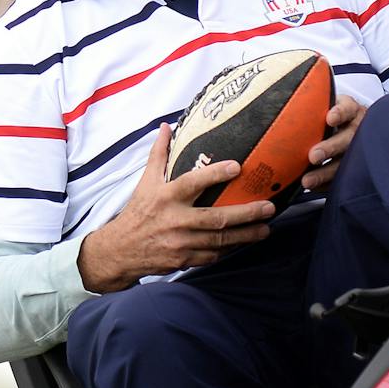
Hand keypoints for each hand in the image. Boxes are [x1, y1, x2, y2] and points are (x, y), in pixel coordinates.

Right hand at [77, 123, 275, 292]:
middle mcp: (174, 220)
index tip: (237, 166)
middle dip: (245, 214)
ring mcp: (180, 242)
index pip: (192, 183)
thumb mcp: (145, 181)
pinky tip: (245, 242)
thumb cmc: (138, 211)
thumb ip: (159, 154)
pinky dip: (229, 249)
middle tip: (268, 207)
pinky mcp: (183, 260)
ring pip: (219, 240)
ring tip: (266, 228)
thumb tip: (166, 127)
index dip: (214, 174)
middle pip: (215, 218)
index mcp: (165, 197)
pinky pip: (212, 255)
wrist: (120, 250)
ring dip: (246, 235)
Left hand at [301, 95, 366, 191]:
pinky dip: (327, 184)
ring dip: (326, 172)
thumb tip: (281, 110)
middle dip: (330, 147)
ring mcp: (357, 149)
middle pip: (347, 138)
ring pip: (344, 162)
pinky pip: (342, 178)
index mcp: (350, 111)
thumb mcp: (324, 107)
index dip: (339, 113)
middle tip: (313, 156)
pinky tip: (314, 187)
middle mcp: (356, 129)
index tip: (329, 119)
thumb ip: (311, 108)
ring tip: (308, 180)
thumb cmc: (327, 117)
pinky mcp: (354, 168)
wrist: (344, 130)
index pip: (347, 109)